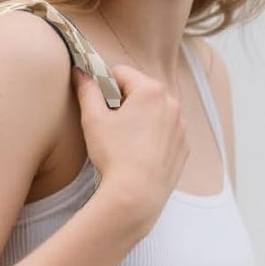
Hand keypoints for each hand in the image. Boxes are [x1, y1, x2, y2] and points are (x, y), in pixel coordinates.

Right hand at [73, 63, 186, 228]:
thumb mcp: (93, 119)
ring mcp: (181, 126)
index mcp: (151, 90)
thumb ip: (87, 90)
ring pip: (154, 112)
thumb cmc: (114, 155)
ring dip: (140, 118)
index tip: (97, 103)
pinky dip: (153, 136)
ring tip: (124, 141)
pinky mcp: (183, 147)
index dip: (104, 84)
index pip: (121, 73)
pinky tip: (138, 153)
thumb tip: (80, 71)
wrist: (137, 195)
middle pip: (140, 91)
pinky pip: (165, 132)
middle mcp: (172, 103)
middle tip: (109, 124)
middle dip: (124, 101)